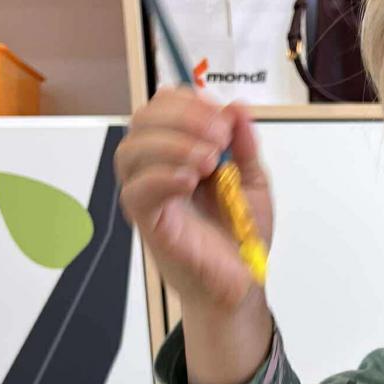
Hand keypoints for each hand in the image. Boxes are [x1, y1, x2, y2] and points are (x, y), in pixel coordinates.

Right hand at [115, 89, 272, 311]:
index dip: (188, 103)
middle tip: (218, 137)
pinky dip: (161, 177)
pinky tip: (189, 181)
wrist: (240, 280)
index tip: (222, 119)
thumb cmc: (239, 234)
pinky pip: (136, 191)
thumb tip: (236, 108)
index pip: (163, 107)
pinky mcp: (147, 221)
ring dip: (172, 145)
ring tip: (208, 162)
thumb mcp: (252, 180)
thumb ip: (244, 144)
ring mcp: (149, 194)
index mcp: (178, 151)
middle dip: (182, 118)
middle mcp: (156, 168)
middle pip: (143, 121)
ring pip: (131, 151)